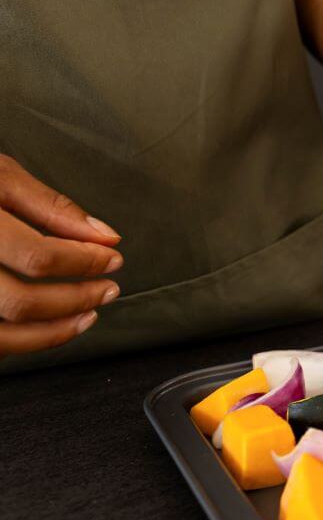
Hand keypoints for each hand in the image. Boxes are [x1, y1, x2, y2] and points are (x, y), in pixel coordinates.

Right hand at [0, 155, 122, 356]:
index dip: (84, 262)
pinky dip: (24, 341)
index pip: (36, 256)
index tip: (113, 258)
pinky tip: (49, 327)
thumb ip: (51, 206)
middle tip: (108, 290)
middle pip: (19, 302)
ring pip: (1, 337)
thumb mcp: (0, 178)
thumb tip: (106, 237)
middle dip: (76, 300)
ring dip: (53, 332)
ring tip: (87, 315)